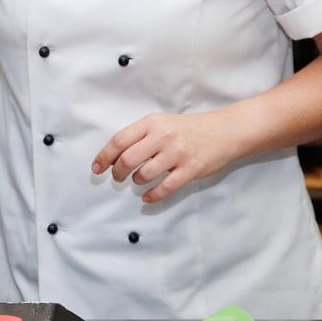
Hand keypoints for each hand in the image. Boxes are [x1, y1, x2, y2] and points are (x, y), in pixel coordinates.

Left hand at [92, 112, 236, 203]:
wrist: (225, 131)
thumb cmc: (188, 128)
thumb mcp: (162, 123)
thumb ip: (140, 136)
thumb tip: (114, 155)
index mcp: (152, 123)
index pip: (119, 140)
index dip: (104, 156)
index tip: (96, 168)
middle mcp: (163, 137)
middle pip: (128, 159)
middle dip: (117, 172)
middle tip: (117, 177)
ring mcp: (177, 154)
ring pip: (145, 174)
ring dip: (136, 181)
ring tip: (137, 181)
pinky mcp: (190, 169)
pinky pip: (165, 187)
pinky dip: (153, 195)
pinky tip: (148, 197)